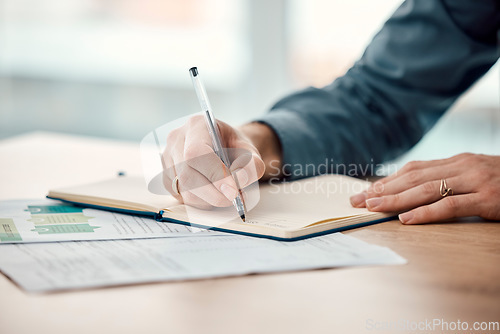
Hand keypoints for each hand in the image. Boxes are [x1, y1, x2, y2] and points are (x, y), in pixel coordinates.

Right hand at [162, 115, 264, 208]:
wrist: (225, 148)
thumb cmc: (235, 147)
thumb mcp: (250, 151)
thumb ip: (251, 165)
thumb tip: (239, 180)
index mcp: (196, 125)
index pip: (197, 152)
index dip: (214, 174)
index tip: (233, 191)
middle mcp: (177, 139)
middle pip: (188, 174)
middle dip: (213, 193)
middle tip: (233, 199)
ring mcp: (168, 158)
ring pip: (184, 189)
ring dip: (208, 199)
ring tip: (225, 194)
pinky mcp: (166, 176)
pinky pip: (181, 196)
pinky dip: (200, 201)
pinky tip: (212, 193)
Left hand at [350, 153, 499, 223]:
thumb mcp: (473, 175)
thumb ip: (447, 180)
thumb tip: (412, 191)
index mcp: (455, 161)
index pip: (411, 171)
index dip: (385, 181)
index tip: (363, 192)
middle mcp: (461, 166)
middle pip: (412, 178)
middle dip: (381, 190)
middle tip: (356, 201)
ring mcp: (475, 180)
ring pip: (426, 189)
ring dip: (396, 199)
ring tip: (373, 207)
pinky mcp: (489, 198)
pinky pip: (452, 205)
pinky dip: (427, 212)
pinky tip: (407, 219)